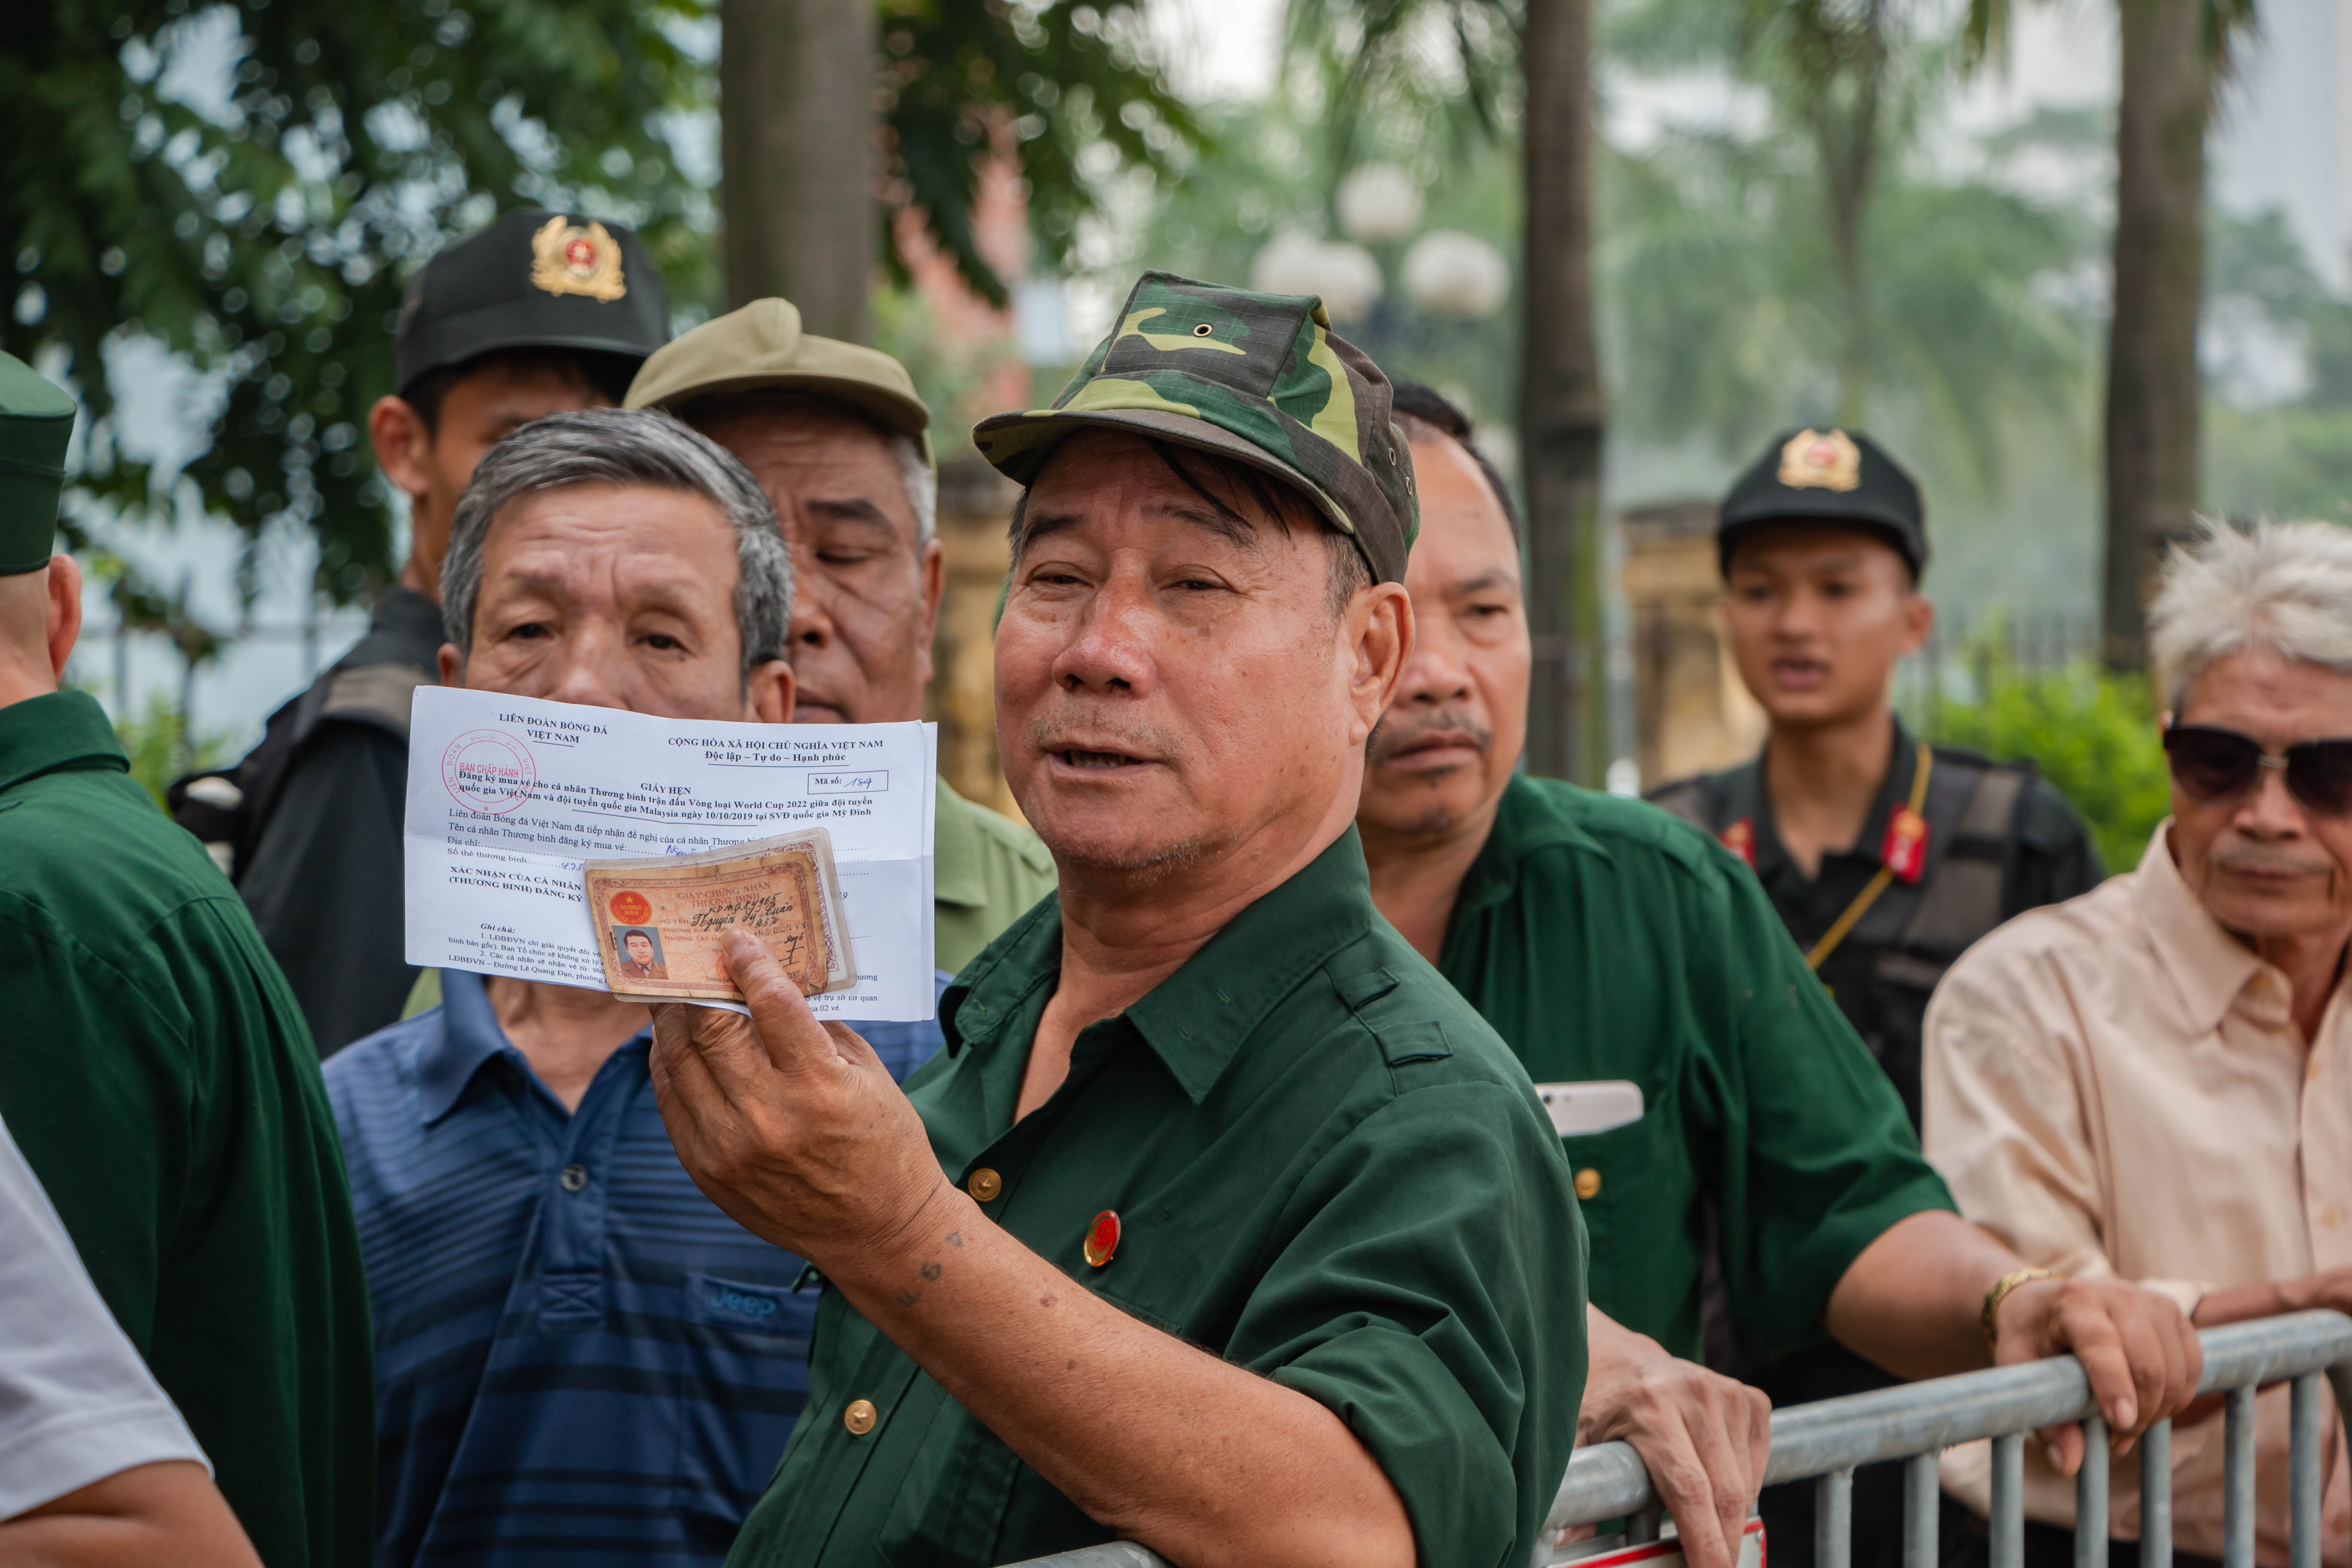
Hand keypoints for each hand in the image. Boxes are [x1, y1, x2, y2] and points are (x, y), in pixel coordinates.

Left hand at [647, 926, 954, 1274]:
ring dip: (674, 1019)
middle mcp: (767, 1116)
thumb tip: (769, 982)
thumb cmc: (883, 1144)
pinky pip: (671, 1101)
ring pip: (677, 1061)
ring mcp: (729, 1147)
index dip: (749, 962)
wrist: (878, 1231)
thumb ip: (816, 1027)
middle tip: (696, 959)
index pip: (770, 1002)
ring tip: (677, 995)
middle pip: (710, 1027)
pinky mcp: (706, 1170)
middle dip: (700, 984)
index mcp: (818, 1086)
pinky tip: (677, 1043)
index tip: (737, 940)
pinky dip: (669, 1064)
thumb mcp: (866, 1074)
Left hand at [1578, 1308, 1770, 1567]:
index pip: (1690, 1489)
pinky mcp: (1745, 1397)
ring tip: (1705, 1533)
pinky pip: (1758, 1460)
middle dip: (1723, 1543)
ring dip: (1731, 1518)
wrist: (1615, 1354)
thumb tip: (1570, 1543)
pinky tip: (1716, 1489)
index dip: (1705, 1542)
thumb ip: (1574, 1491)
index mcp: (1649, 1407)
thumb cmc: (1593, 1401)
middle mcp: (1692, 1394)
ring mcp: (1724, 1392)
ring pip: (1744, 1481)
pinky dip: (1744, 1488)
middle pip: (1724, 1492)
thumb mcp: (1573, 1441)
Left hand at [1994, 1276, 2201, 1476]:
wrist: (2044, 1301)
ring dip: (2160, 1409)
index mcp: (2073, 1301)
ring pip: (2176, 1370)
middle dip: (2139, 1413)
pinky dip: (2179, 1396)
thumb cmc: (2030, 1338)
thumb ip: (2046, 1418)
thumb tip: (2068, 1465)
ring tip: (2129, 1424)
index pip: (2101, 1345)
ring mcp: (2151, 1301)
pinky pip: (2193, 1365)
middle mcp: (2117, 1294)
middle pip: (2149, 1365)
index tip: (2121, 1424)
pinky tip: (2152, 1406)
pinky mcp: (2174, 1314)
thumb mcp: (2020, 1371)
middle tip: (2116, 1438)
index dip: (2115, 1387)